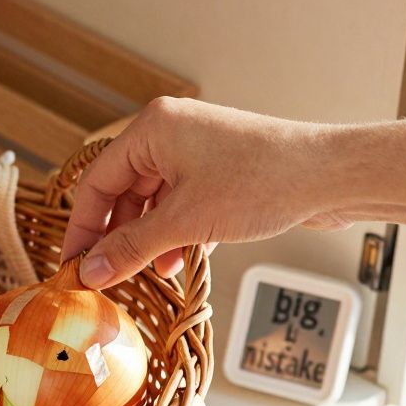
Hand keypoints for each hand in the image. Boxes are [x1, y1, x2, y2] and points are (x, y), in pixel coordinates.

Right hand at [65, 98, 352, 288]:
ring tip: (146, 274)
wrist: (331, 177)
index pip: (96, 182)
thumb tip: (91, 272)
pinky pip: (180, 204)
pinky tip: (176, 262)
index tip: (75, 266)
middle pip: (122, 192)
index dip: (83, 229)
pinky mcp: (219, 171)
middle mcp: (171, 133)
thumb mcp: (185, 222)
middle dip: (117, 237)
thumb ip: (132, 248)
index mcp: (152, 128)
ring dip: (146, 240)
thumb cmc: (263, 183)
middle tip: (106, 276)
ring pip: (152, 202)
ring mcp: (197, 151)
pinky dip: (173, 233)